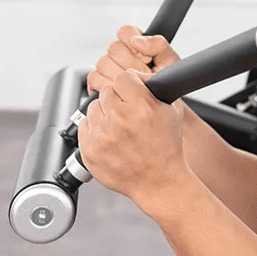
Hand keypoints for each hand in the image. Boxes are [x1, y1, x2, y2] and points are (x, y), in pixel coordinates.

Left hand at [77, 67, 191, 212]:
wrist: (159, 181)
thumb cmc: (167, 148)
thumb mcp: (172, 111)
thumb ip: (154, 88)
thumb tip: (137, 74)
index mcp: (141, 106)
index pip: (122, 77)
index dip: (129, 85)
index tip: (132, 94)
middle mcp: (119, 119)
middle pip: (106, 91)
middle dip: (117, 100)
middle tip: (128, 115)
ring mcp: (102, 136)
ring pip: (93, 107)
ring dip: (105, 114)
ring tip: (120, 129)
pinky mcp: (89, 150)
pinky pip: (84, 125)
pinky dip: (95, 130)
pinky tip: (111, 139)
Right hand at [88, 25, 182, 94]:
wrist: (160, 107)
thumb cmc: (165, 86)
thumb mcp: (170, 63)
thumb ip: (158, 45)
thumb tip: (136, 40)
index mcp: (136, 45)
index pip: (125, 31)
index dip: (133, 43)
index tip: (146, 57)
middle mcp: (120, 55)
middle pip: (114, 48)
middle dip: (131, 63)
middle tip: (143, 73)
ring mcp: (108, 68)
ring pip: (103, 63)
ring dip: (120, 75)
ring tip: (134, 84)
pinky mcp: (98, 83)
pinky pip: (95, 78)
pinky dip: (109, 86)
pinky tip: (122, 91)